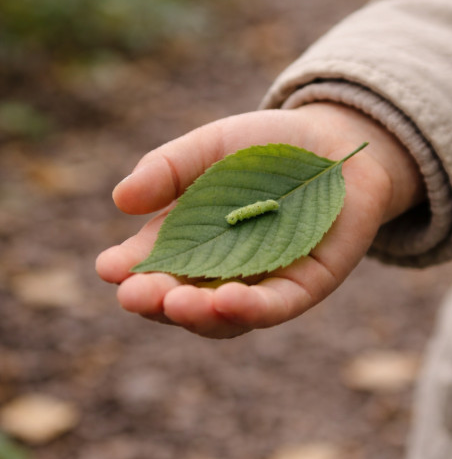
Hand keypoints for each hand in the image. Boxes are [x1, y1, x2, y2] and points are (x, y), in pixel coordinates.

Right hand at [96, 104, 423, 337]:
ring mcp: (262, 284)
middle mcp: (219, 273)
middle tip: (134, 296)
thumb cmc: (265, 148)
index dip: (129, 272)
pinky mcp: (306, 285)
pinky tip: (229, 300)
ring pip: (225, 316)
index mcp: (187, 243)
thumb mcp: (209, 147)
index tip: (108, 268)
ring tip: (177, 303)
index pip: (151, 268)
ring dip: (199, 314)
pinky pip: (278, 306)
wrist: (336, 141)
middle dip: (157, 301)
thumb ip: (168, 169)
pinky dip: (253, 308)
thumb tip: (120, 199)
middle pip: (182, 301)